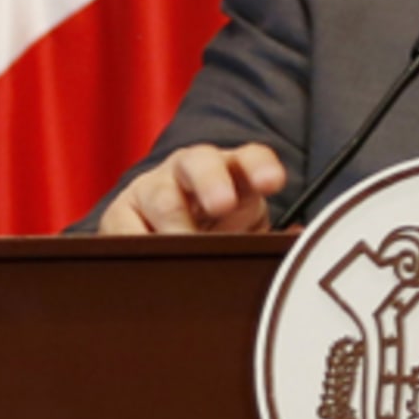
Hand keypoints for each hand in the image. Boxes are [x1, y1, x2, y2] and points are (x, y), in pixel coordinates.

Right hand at [97, 143, 284, 233]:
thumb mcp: (250, 234)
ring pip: (161, 195)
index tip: (274, 182)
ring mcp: (153, 188)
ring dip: (175, 223)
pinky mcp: (120, 213)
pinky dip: (134, 242)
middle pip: (201, 163)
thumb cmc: (219, 237)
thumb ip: (272, 237)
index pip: (251, 158)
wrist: (165, 242)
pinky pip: (122, 225)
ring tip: (185, 247)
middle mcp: (190, 170)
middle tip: (223, 204)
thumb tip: (299, 240)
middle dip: (212, 181)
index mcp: (233, 172)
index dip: (261, 167)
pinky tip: (148, 259)